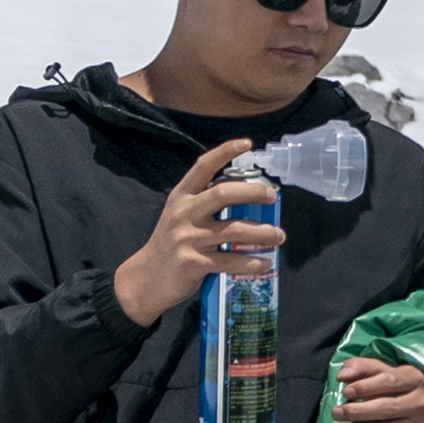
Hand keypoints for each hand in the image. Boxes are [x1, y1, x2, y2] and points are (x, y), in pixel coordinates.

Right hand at [110, 139, 280, 324]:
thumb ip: (204, 204)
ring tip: (278, 236)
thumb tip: (247, 196)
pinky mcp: (194, 263)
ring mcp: (188, 238)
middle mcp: (183, 214)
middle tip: (272, 196)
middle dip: (252, 192)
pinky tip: (265, 262)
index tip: (247, 143)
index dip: (225, 152)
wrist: (146, 279)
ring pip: (234, 229)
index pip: (202, 166)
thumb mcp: (179, 216)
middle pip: (222, 194)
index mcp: (181, 197)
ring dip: (262, 232)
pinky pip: (230, 260)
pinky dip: (252, 262)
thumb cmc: (170, 244)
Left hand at [330, 358, 423, 422]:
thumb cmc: (393, 390)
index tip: (345, 392)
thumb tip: (342, 375)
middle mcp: (420, 403)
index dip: (365, 387)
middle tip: (335, 412)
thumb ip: (360, 367)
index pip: (390, 381)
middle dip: (356, 411)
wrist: (421, 419)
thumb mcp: (380, 372)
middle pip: (386, 408)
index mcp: (414, 379)